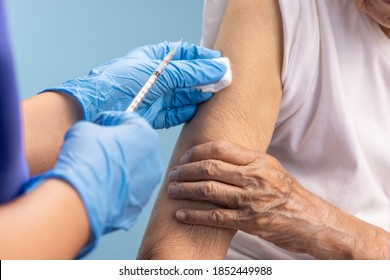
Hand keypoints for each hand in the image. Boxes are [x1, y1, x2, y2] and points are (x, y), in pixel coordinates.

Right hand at [24, 111, 162, 256]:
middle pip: (135, 145)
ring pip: (134, 170)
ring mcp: (150, 185)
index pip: (130, 120)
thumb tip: (95, 135)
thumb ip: (95, 127)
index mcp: (146, 135)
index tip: (97, 124)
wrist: (81, 198)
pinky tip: (100, 186)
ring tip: (98, 169)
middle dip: (117, 144)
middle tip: (97, 146)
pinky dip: (116, 186)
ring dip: (119, 166)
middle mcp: (154, 159)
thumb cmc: (86, 158)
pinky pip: (128, 190)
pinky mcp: (140, 204)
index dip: (110, 119)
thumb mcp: (84, 129)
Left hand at [45, 41, 226, 127]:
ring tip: (212, 96)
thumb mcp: (158, 72)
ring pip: (183, 96)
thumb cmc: (121, 83)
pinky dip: (186, 112)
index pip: (184, 54)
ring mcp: (155, 97)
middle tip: (222, 81)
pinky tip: (195, 110)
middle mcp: (156, 78)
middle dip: (203, 79)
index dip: (202, 57)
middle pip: (186, 76)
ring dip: (197, 96)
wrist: (97, 109)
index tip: (219, 62)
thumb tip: (217, 68)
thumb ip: (189, 72)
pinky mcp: (153, 116)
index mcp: (154, 59)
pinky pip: (175, 113)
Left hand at [167, 141, 338, 256]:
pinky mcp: (249, 222)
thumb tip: (216, 156)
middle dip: (186, 171)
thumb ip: (246, 161)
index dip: (197, 151)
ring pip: (209, 190)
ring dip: (185, 190)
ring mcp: (251, 200)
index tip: (185, 157)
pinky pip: (215, 217)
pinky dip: (194, 215)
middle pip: (210, 168)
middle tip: (173, 174)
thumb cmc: (289, 194)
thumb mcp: (271, 169)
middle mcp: (254, 177)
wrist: (312, 220)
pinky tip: (180, 214)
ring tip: (172, 190)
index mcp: (259, 160)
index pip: (220, 148)